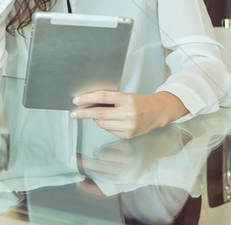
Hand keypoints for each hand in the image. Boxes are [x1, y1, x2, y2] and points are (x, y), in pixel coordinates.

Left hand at [70, 91, 188, 138]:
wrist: (156, 112)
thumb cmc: (139, 102)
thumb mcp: (126, 95)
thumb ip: (110, 99)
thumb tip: (89, 102)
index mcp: (127, 99)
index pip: (102, 97)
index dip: (87, 98)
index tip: (77, 100)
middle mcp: (128, 113)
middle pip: (99, 113)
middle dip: (84, 113)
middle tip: (74, 113)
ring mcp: (128, 126)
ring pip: (102, 123)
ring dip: (96, 119)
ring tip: (100, 114)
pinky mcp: (128, 135)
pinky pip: (109, 131)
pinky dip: (106, 125)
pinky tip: (112, 121)